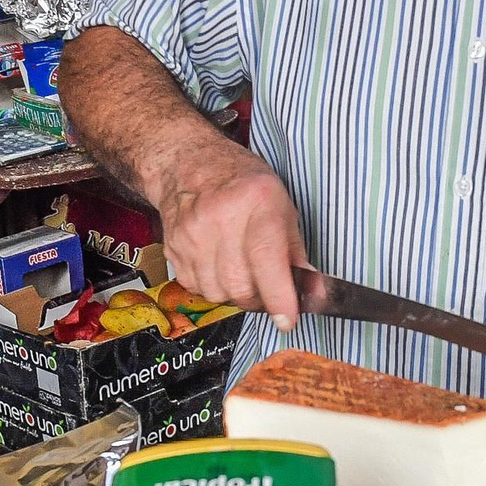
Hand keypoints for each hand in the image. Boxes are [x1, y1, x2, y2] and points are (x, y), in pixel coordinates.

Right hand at [155, 141, 306, 329]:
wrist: (189, 165)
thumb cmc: (242, 183)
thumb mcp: (282, 206)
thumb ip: (296, 252)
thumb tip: (312, 292)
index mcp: (257, 202)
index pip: (267, 259)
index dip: (279, 297)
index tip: (288, 320)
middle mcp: (221, 218)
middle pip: (240, 286)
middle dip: (260, 300)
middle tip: (268, 289)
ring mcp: (192, 234)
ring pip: (218, 293)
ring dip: (235, 294)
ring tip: (241, 270)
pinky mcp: (174, 248)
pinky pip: (197, 288)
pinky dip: (213, 286)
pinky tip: (218, 265)